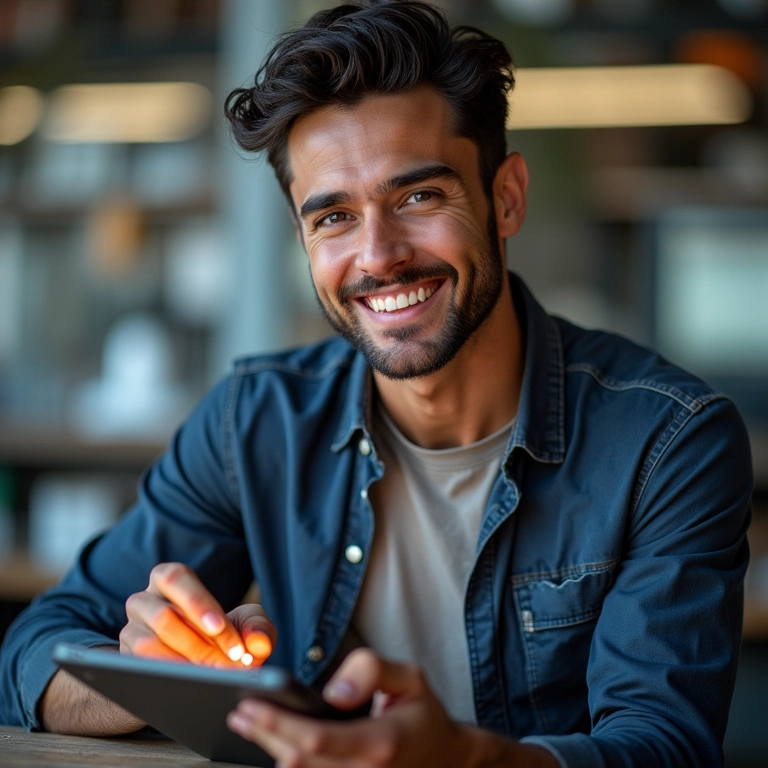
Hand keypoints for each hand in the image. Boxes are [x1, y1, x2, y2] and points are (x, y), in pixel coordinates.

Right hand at [120, 562, 275, 667]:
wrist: (196, 668)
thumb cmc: (222, 635)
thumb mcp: (245, 625)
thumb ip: (258, 628)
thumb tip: (258, 644)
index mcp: (170, 579)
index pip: (176, 578)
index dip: (197, 602)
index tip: (220, 628)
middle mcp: (144, 600)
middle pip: (163, 615)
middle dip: (200, 642)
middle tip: (230, 661)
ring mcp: (131, 630)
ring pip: (148, 644)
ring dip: (186, 661)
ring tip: (217, 674)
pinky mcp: (126, 660)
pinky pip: (141, 668)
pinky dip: (170, 675)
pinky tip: (194, 684)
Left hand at [226, 648, 472, 766]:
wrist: (446, 759)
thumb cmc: (422, 715)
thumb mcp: (410, 678)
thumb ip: (372, 671)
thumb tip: (334, 692)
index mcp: (380, 743)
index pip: (316, 740)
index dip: (278, 724)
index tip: (251, 705)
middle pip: (299, 761)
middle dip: (264, 735)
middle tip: (239, 712)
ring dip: (270, 749)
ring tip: (248, 723)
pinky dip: (289, 762)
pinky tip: (275, 743)